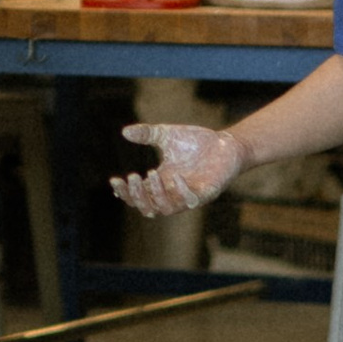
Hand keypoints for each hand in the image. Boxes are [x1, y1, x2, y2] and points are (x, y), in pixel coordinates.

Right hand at [111, 122, 242, 217]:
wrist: (226, 143)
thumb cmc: (196, 142)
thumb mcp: (167, 135)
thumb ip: (147, 134)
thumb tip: (125, 132)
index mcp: (161, 183)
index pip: (138, 196)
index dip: (125, 192)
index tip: (115, 180)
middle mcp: (173, 193)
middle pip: (148, 208)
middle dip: (137, 196)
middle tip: (133, 177)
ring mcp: (189, 195)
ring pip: (167, 209)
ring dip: (156, 195)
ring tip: (152, 174)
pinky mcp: (206, 193)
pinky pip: (191, 201)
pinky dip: (181, 191)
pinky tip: (175, 177)